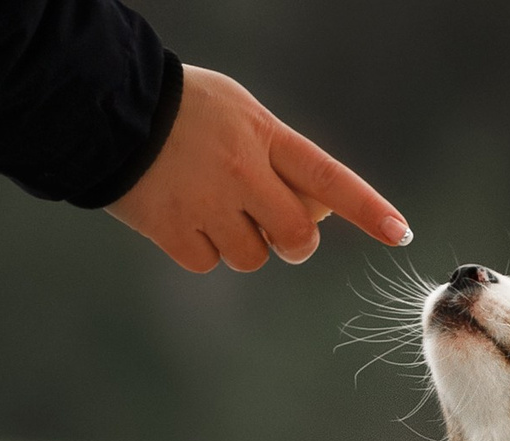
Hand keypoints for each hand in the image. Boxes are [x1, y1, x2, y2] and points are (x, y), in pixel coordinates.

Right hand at [109, 66, 410, 272]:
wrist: (110, 109)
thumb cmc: (184, 111)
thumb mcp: (242, 115)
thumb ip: (279, 157)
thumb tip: (313, 212)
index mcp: (265, 137)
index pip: (329, 178)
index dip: (367, 208)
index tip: (399, 232)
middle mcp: (242, 173)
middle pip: (296, 237)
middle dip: (293, 243)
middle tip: (276, 231)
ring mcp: (207, 204)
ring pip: (251, 257)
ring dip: (240, 244)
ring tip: (211, 209)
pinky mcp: (172, 230)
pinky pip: (207, 262)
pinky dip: (199, 249)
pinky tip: (181, 216)